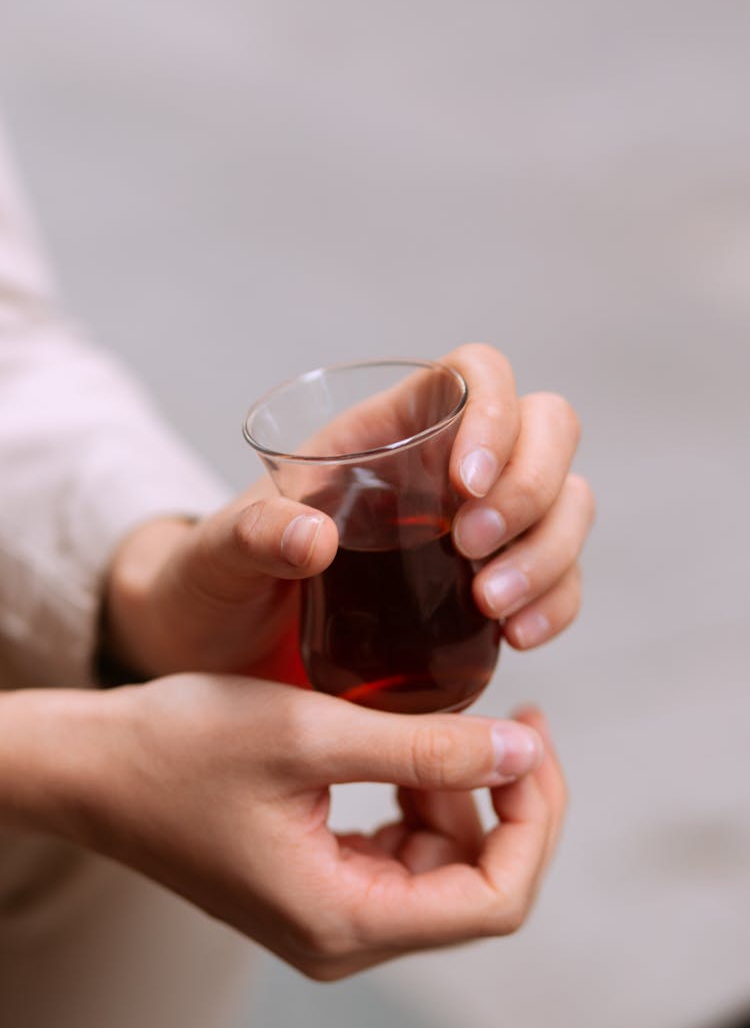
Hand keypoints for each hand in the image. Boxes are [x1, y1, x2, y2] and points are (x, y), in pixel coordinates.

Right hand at [64, 677, 563, 978]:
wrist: (92, 765)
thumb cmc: (180, 748)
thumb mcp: (310, 734)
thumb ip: (424, 749)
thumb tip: (521, 751)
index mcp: (343, 920)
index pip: (494, 900)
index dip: (533, 820)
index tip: (532, 740)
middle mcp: (343, 935)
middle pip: (479, 887)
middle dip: (511, 805)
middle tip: (517, 724)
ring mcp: (330, 913)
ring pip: (445, 868)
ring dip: (465, 798)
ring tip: (449, 730)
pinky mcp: (317, 882)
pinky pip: (403, 855)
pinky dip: (423, 802)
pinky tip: (410, 754)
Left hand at [101, 343, 592, 678]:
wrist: (221, 653)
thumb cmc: (214, 584)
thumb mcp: (218, 557)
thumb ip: (252, 537)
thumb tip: (316, 538)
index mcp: (385, 433)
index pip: (474, 374)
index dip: (494, 410)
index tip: (465, 484)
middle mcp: (444, 470)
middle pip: (546, 430)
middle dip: (531, 486)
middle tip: (472, 550)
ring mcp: (476, 529)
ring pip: (565, 503)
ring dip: (550, 550)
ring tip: (492, 607)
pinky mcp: (488, 591)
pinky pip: (557, 578)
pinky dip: (555, 602)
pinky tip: (518, 637)